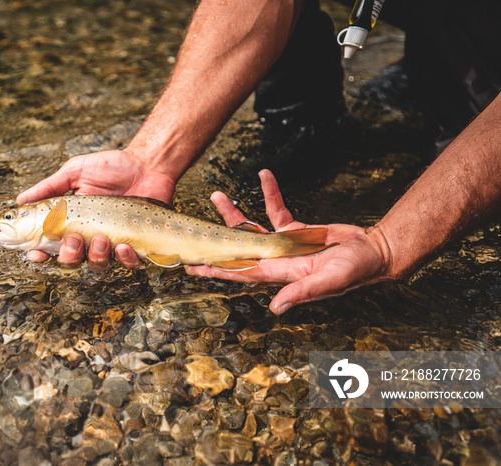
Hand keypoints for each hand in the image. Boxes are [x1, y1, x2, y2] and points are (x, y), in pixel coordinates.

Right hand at [17, 149, 176, 267]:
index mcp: (71, 221)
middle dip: (69, 255)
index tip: (35, 254)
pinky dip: (124, 259)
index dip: (39, 254)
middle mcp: (89, 236)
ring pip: (97, 265)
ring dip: (96, 256)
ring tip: (102, 238)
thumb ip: (49, 188)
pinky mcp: (135, 244)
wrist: (147, 165)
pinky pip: (127, 263)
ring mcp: (112, 242)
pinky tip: (123, 245)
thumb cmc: (111, 167)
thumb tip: (20, 201)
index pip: (49, 245)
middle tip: (74, 239)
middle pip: (71, 260)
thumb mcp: (75, 172)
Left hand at [185, 170, 392, 313]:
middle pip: (238, 248)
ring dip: (234, 212)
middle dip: (214, 240)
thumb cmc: (355, 271)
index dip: (216, 269)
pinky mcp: (297, 230)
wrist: (374, 252)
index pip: (241, 271)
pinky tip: (264, 176)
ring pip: (252, 227)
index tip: (192, 266)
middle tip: (191, 230)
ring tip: (216, 195)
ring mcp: (284, 245)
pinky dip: (271, 194)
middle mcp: (276, 259)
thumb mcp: (329, 282)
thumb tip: (275, 308)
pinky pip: (277, 210)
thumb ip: (301, 292)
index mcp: (280, 273)